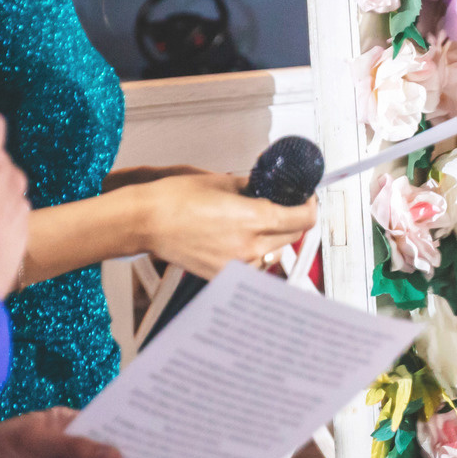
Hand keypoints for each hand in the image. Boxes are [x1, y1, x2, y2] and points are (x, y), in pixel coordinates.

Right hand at [141, 172, 316, 278]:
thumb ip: (254, 187)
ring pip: (274, 253)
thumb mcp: (223, 182)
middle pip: (292, 236)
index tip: (306, 198)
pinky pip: (253, 265)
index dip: (310, 205)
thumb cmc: (175, 200)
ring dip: (275, 238)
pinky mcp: (223, 275)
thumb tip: (271, 187)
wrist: (146, 222)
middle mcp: (249, 247)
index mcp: (254, 220)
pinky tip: (242, 239)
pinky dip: (255, 253)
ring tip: (260, 223)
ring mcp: (237, 265)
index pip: (303, 219)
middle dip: (293, 219)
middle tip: (286, 205)